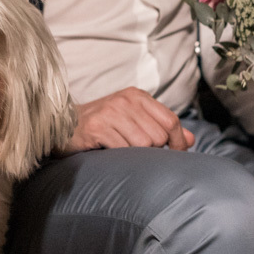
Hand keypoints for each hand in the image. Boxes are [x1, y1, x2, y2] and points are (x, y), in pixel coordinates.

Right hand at [60, 88, 194, 154]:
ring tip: (122, 152)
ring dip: (135, 156)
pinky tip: (110, 153)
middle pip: (158, 136)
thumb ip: (162, 127)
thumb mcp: (133, 120)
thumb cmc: (102, 125)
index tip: (176, 156)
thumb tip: (190, 140)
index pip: (171, 120)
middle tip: (137, 153)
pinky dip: (120, 157)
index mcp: (137, 96)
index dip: (177, 142)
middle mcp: (125, 100)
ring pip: (143, 145)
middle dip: (153, 151)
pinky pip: (123, 150)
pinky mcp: (97, 127)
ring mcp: (110, 112)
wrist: (63, 125)